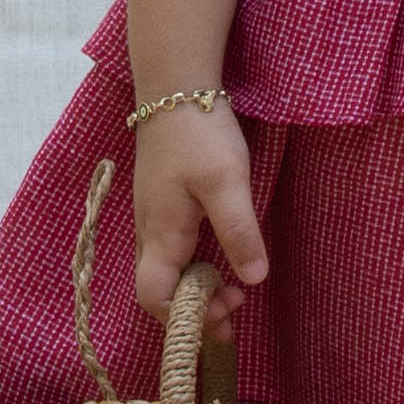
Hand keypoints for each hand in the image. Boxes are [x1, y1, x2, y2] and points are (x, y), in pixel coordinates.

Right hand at [132, 105, 267, 337]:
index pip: (153, 296)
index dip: (184, 317)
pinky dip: (192, 266)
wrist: (174, 86)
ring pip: (165, 269)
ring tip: (233, 292)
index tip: (225, 312)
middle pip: (159, 289)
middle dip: (195, 309)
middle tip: (236, 309)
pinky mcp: (161, 201)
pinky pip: (170, 249)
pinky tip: (218, 256)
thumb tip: (254, 280)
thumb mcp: (227, 182)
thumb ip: (239, 232)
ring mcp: (153, 215)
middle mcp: (149, 230)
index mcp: (162, 232)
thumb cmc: (199, 133)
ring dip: (196, 288)